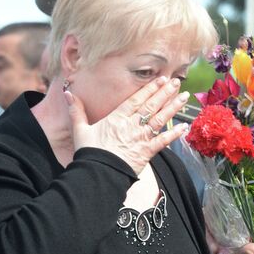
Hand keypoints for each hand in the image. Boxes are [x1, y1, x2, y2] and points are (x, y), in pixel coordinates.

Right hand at [65, 76, 189, 173]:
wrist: (97, 174)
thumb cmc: (89, 153)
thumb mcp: (80, 130)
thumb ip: (77, 110)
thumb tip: (68, 93)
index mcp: (116, 118)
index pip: (136, 100)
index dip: (149, 88)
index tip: (161, 79)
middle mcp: (131, 125)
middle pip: (151, 106)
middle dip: (165, 93)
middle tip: (177, 81)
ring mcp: (140, 138)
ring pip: (159, 119)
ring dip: (173, 107)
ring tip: (184, 97)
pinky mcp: (147, 152)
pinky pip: (163, 141)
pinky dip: (174, 134)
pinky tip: (184, 126)